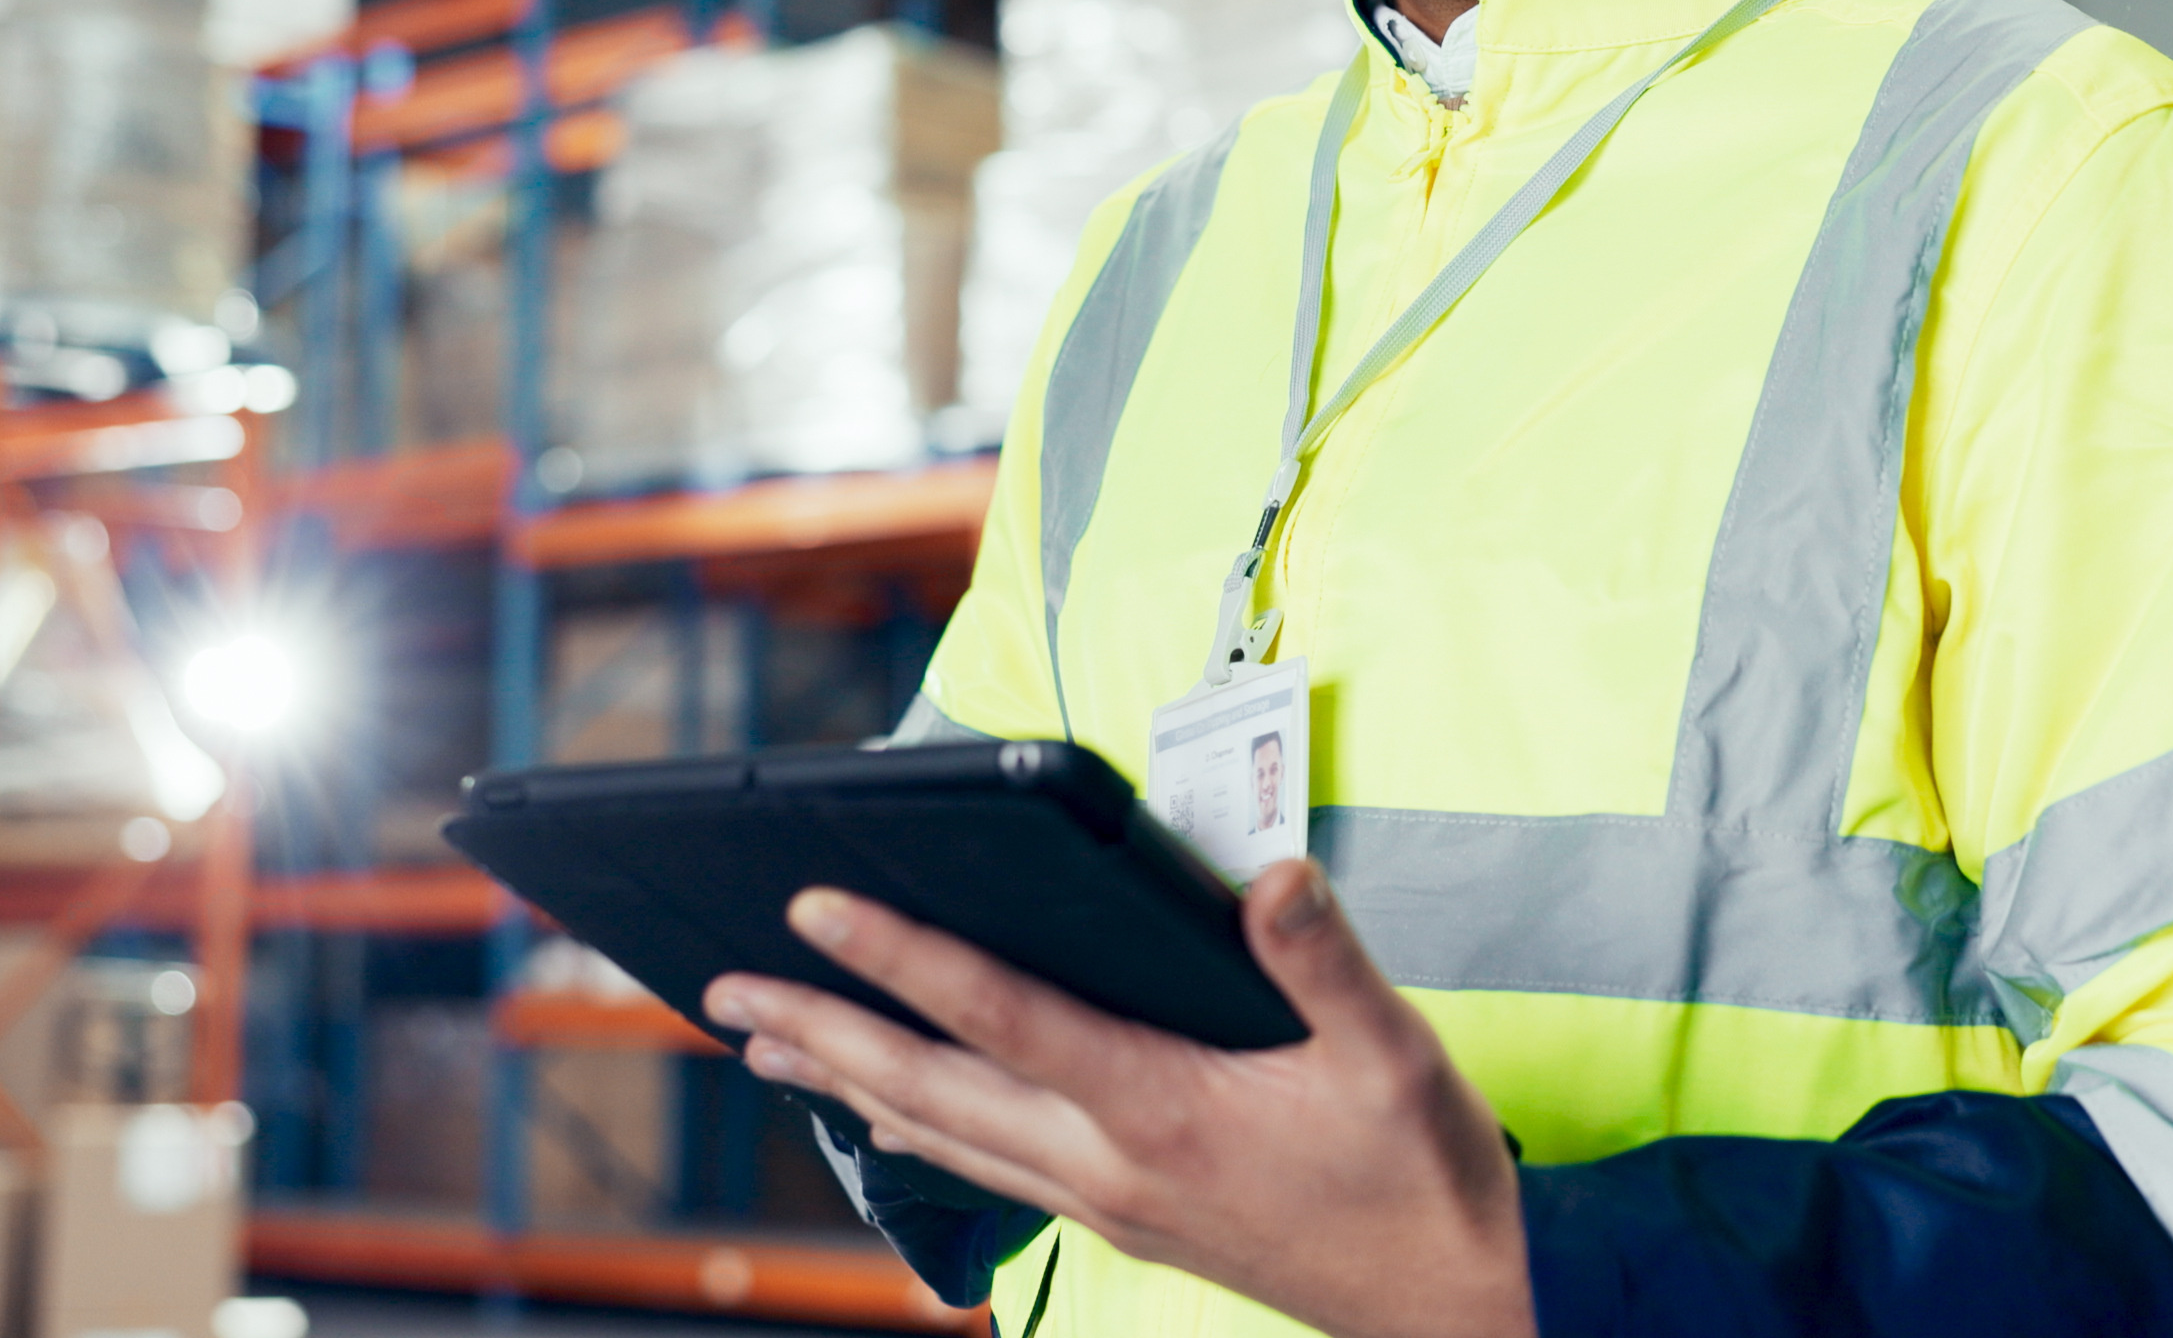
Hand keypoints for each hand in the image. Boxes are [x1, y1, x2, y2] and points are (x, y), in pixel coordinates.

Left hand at [700, 860, 1532, 1337]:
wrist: (1450, 1313)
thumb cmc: (1423, 1182)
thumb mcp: (1397, 1059)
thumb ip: (1324, 962)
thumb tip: (1273, 878)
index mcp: (1161, 1106)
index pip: (1001, 1015)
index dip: (903, 955)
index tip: (817, 906)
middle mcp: (1107, 1160)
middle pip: (931, 1087)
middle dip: (821, 1030)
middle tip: (722, 988)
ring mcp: (1106, 1198)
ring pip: (943, 1132)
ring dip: (846, 1082)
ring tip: (764, 1039)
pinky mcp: (1121, 1218)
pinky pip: (987, 1167)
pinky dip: (915, 1131)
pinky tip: (884, 1115)